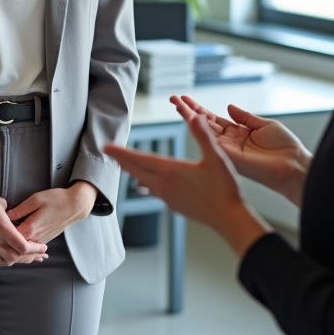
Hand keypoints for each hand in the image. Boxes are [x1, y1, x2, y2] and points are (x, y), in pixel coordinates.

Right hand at [0, 180, 48, 266]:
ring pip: (4, 260)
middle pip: (16, 256)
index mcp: (3, 226)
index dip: (35, 248)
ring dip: (14, 260)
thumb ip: (10, 212)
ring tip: (22, 256)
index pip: (23, 245)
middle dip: (29, 256)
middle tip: (37, 255)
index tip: (43, 247)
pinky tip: (4, 257)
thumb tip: (14, 218)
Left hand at [0, 182, 95, 264]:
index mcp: (30, 229)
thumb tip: (5, 215)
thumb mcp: (35, 200)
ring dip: (0, 258)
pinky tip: (6, 256)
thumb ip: (19, 210)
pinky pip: (25, 252)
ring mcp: (38, 241)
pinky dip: (14, 256)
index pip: (7, 240)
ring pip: (18, 255)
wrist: (76, 205)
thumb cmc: (56, 199)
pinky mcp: (42, 239)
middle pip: (10, 252)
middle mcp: (33, 239)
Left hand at [104, 108, 271, 257]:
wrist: (228, 218)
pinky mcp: (174, 206)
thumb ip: (203, 135)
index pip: (139, 159)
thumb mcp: (216, 157)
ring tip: (124, 167)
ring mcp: (167, 197)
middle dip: (122, 161)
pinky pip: (154, 192)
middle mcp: (164, 185)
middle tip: (108, 154)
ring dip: (132, 172)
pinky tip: (146, 186)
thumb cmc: (223, 188)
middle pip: (136, 171)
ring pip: (143, 182)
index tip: (106, 147)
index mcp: (170, 170)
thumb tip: (194, 116)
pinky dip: (145, 185)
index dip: (121, 152)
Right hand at [174, 96, 311, 206]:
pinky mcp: (229, 156)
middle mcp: (230, 141)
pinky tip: (191, 117)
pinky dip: (200, 129)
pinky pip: (211, 141)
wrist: (294, 166)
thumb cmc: (285, 148)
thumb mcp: (264, 125)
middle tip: (174, 98)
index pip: (214, 119)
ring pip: (204, 130)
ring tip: (177, 103)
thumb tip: (229, 107)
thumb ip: (245, 117)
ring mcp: (228, 149)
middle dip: (189, 110)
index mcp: (239, 133)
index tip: (187, 99)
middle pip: (204, 123)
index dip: (200, 109)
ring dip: (189, 116)